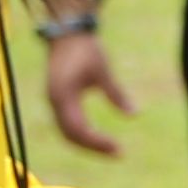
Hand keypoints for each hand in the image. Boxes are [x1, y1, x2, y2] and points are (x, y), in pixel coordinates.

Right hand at [45, 28, 138, 157]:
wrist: (67, 34)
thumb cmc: (87, 50)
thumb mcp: (103, 71)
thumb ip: (116, 93)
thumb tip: (134, 115)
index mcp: (64, 95)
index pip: (78, 129)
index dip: (97, 142)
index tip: (118, 148)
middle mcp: (54, 101)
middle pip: (70, 135)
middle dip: (93, 147)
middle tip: (118, 153)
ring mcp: (53, 100)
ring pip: (66, 131)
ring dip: (86, 143)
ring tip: (111, 149)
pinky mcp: (56, 98)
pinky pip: (65, 123)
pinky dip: (80, 134)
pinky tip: (98, 137)